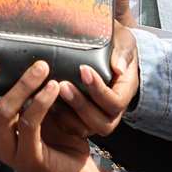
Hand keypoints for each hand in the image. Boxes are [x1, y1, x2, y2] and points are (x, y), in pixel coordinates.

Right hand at [0, 58, 114, 171]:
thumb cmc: (57, 139)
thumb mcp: (34, 112)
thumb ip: (23, 94)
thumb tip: (21, 55)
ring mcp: (10, 153)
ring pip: (3, 114)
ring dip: (23, 86)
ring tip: (41, 67)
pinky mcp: (31, 159)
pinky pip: (30, 124)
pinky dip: (41, 101)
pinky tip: (54, 86)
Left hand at [53, 0, 138, 138]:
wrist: (106, 50)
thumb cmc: (115, 44)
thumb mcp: (124, 41)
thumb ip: (122, 51)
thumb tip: (119, 68)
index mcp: (125, 92)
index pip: (116, 102)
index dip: (99, 90)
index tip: (83, 69)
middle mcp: (113, 111)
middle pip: (102, 122)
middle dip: (81, 105)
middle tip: (63, 84)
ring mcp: (96, 117)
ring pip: (85, 129)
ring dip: (68, 114)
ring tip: (52, 93)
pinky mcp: (80, 119)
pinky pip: (70, 128)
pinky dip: (58, 119)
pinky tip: (45, 101)